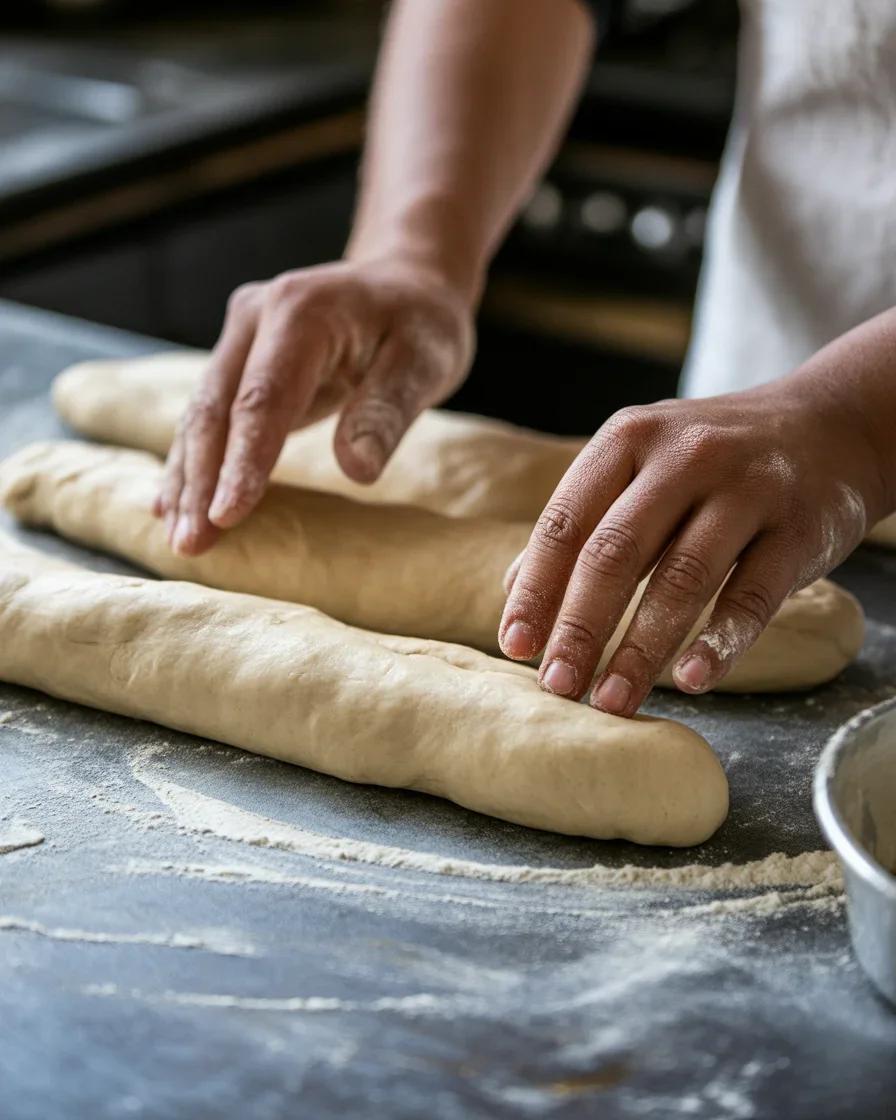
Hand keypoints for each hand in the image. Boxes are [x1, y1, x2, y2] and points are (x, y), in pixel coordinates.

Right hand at [154, 258, 474, 555]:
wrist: (404, 281)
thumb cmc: (420, 323)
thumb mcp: (425, 362)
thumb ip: (386, 411)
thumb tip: (358, 471)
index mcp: (301, 313)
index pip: (262, 400)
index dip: (242, 462)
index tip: (226, 516)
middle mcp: (256, 317)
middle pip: (216, 409)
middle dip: (201, 481)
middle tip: (192, 545)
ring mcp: (241, 335)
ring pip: (202, 415)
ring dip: (188, 478)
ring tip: (182, 538)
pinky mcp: (238, 358)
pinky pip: (209, 414)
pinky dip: (194, 461)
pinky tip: (173, 504)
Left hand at [499, 382, 885, 715]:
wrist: (829, 427)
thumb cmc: (713, 459)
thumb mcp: (640, 464)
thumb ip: (582, 521)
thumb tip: (514, 591)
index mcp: (628, 440)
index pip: (565, 522)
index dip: (536, 589)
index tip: (516, 647)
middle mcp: (684, 456)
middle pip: (615, 553)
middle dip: (579, 628)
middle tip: (558, 686)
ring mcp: (747, 489)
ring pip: (682, 578)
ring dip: (640, 649)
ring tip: (611, 700)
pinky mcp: (799, 527)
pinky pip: (753, 594)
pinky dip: (720, 642)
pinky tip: (690, 680)